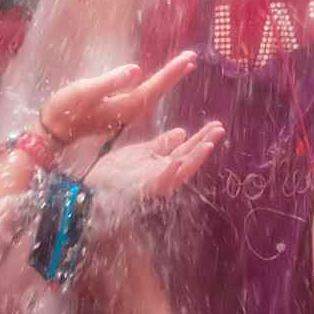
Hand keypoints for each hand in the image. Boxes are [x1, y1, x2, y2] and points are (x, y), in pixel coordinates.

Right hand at [41, 51, 195, 144]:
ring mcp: (123, 113)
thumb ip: (111, 82)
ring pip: (152, 94)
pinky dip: (154, 86)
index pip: (155, 86)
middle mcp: (129, 111)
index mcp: (125, 106)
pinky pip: (142, 97)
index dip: (172, 72)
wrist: (53, 130)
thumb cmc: (66, 109)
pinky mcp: (116, 112)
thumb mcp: (86, 92)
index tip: (189, 57)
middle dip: (175, 74)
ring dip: (167, 79)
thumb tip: (137, 70)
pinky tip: (156, 80)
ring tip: (182, 66)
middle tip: (192, 57)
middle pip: (158, 90)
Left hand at [84, 122, 224, 200]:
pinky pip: (159, 181)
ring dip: (195, 158)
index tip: (216, 125)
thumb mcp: (141, 152)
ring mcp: (155, 182)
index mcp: (162, 164)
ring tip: (208, 144)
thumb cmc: (115, 172)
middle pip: (189, 158)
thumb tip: (183, 132)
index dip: (202, 137)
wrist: (93, 187)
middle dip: (205, 144)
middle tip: (220, 129)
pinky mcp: (144, 189)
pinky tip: (177, 159)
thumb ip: (162, 144)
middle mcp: (163, 174)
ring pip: (181, 171)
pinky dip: (169, 171)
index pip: (187, 149)